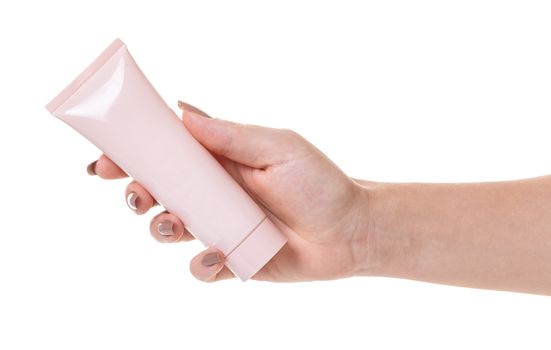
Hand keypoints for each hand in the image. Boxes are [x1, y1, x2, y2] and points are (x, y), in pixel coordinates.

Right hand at [87, 101, 369, 281]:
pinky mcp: (232, 261)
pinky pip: (199, 267)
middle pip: (158, 191)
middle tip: (136, 193)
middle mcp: (214, 193)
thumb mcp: (278, 148)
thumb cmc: (319, 183)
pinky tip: (220, 257)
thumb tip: (182, 112)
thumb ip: (230, 135)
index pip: (168, 154)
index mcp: (220, 161)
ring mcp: (220, 227)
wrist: (351, 231)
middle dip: (135, 192)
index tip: (105, 159)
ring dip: (160, 227)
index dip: (133, 155)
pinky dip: (201, 265)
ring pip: (170, 229)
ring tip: (175, 223)